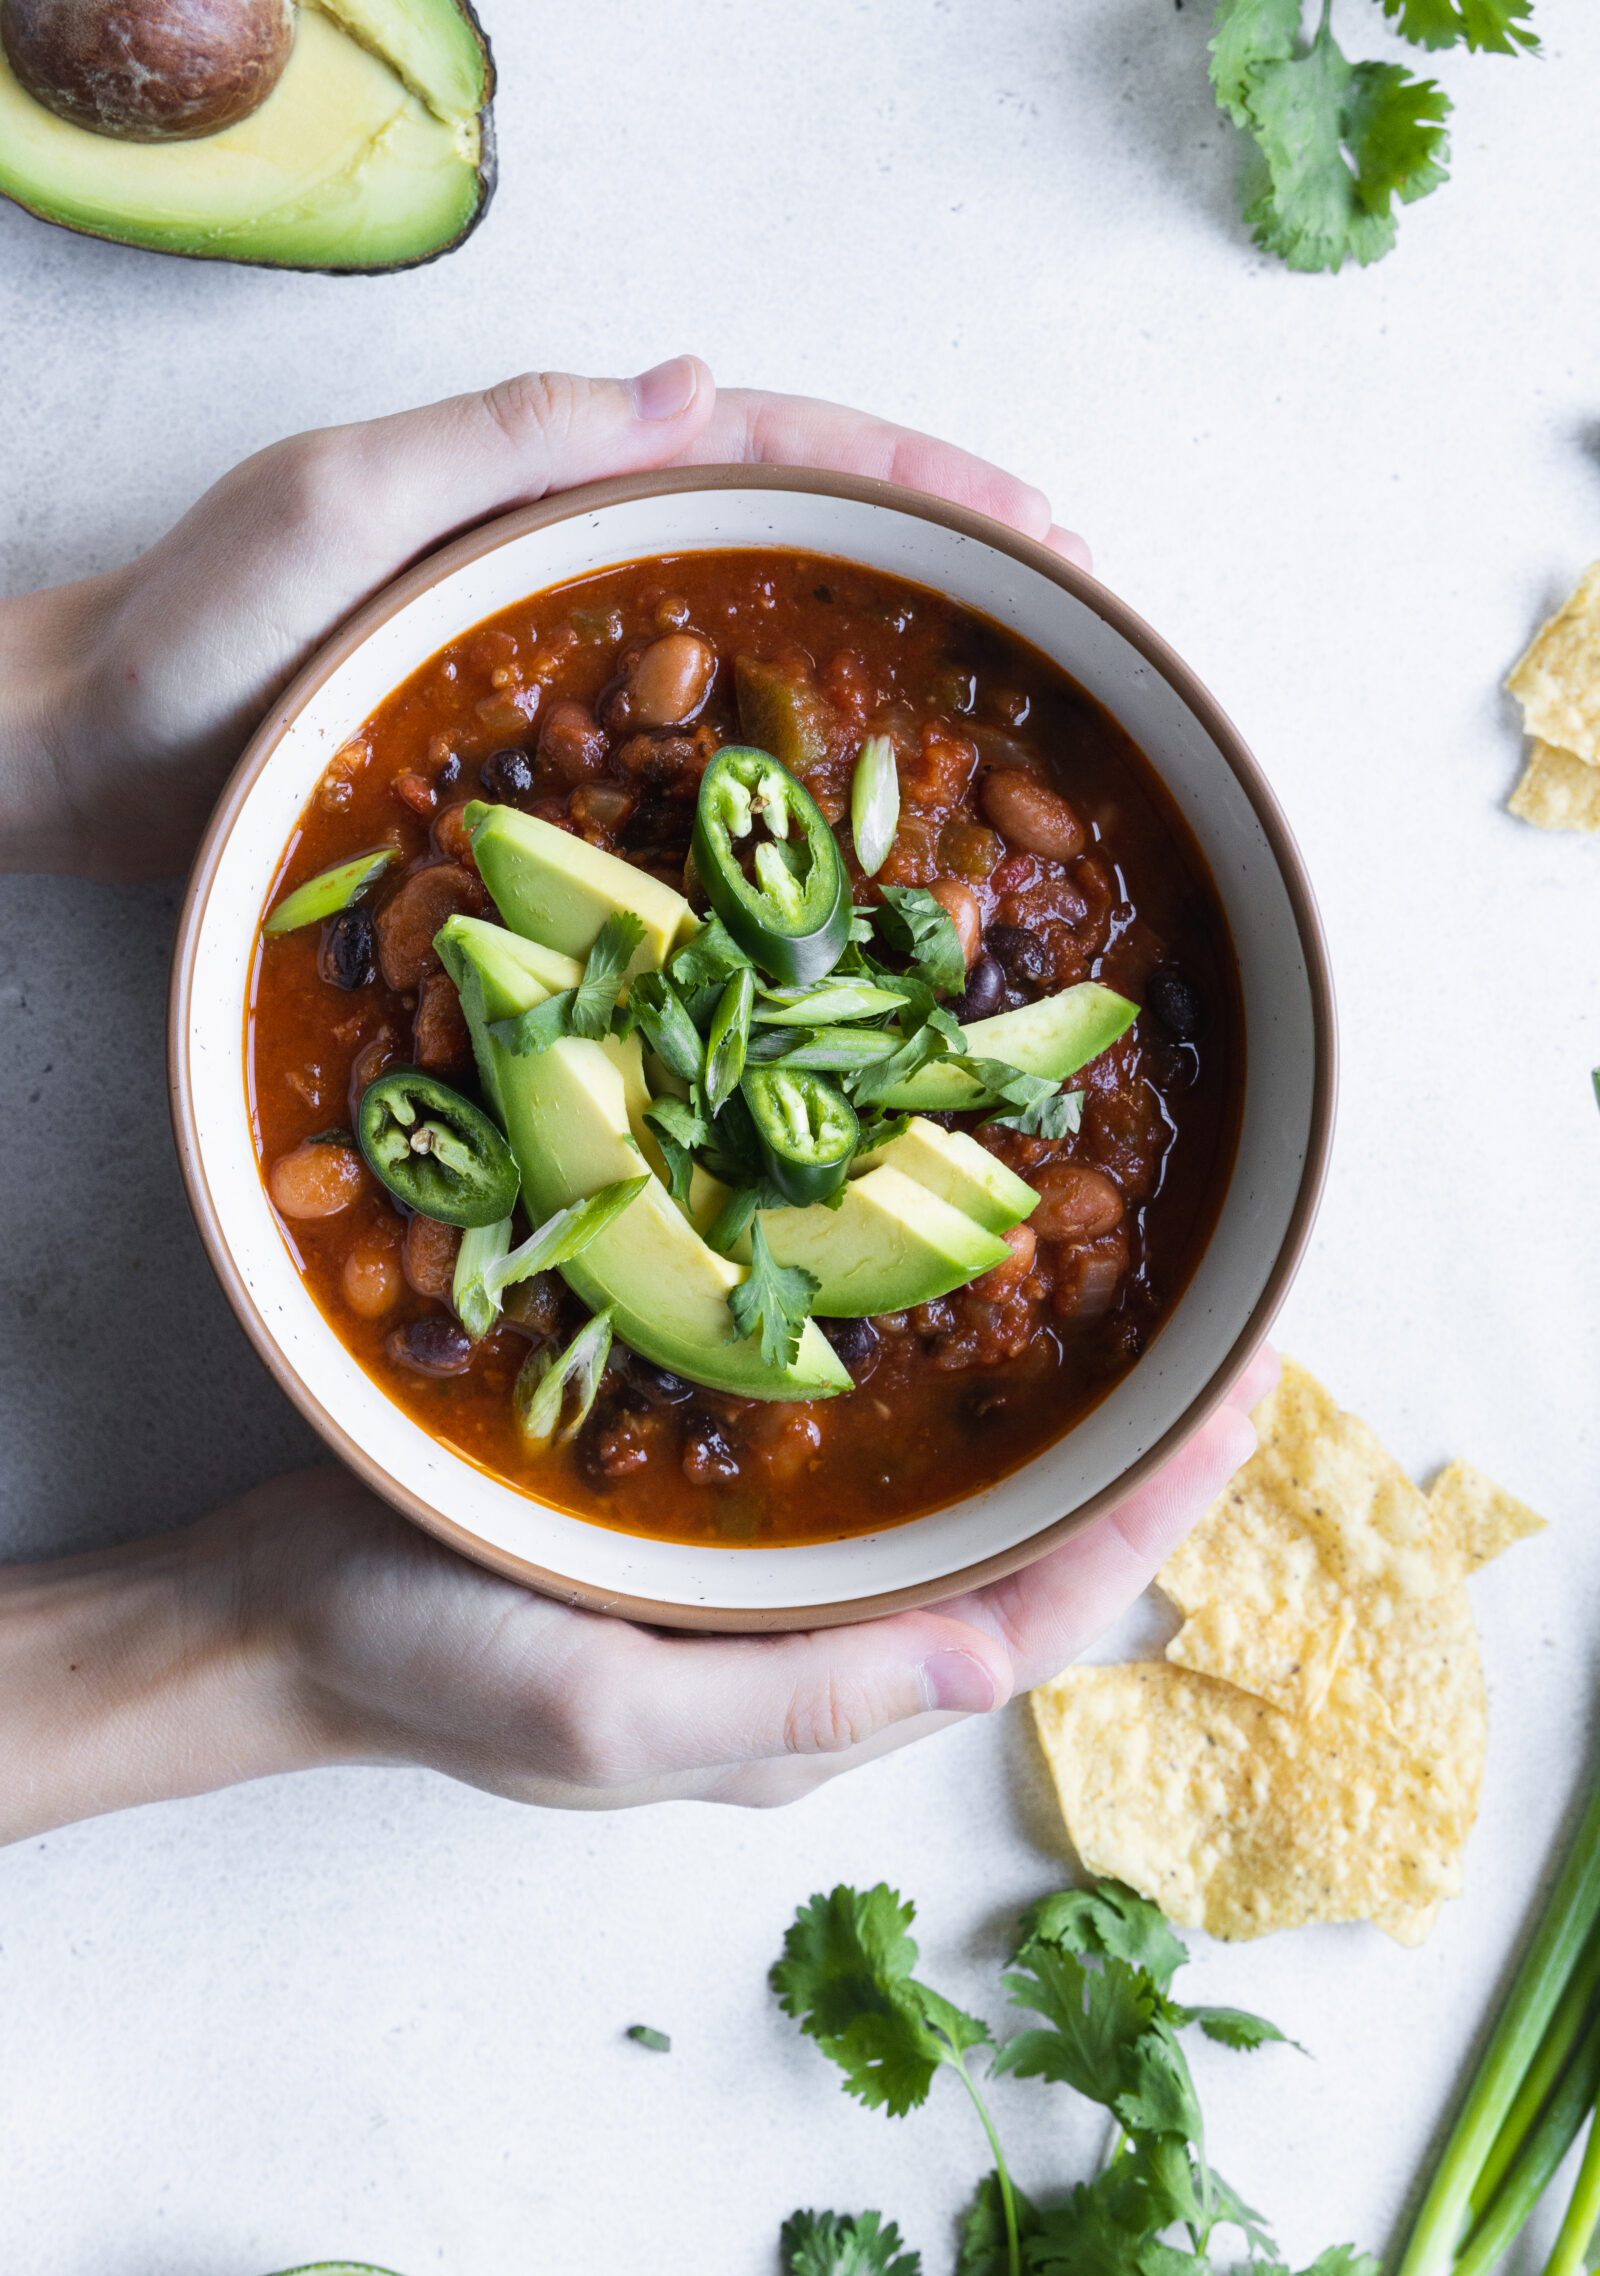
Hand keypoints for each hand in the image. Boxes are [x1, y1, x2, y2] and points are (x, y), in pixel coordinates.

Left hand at [0, 355, 1088, 879]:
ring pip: (760, 657)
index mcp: (553, 480)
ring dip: (885, 681)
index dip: (922, 481)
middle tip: (1079, 626)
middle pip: (799, 543)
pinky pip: (689, 776)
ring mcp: (563, 670)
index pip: (777, 450)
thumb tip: (703, 379)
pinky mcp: (538, 773)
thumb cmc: (193, 626)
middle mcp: (577, 564)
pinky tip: (844, 853)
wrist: (91, 762)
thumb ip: (507, 436)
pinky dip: (781, 801)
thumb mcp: (339, 499)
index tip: (1050, 533)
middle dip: (947, 569)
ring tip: (1010, 734)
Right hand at [0, 1350, 1272, 1841]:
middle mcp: (814, 1657)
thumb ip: (795, 1700)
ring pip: (957, 1516)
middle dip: (1136, 1471)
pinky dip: (944, 1406)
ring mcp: (765, 1593)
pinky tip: (962, 1321)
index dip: (1151, 1520)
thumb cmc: (422, 1662)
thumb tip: (997, 1666)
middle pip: (1023, 1567)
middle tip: (1232, 1346)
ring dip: (1057, 1432)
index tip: (1245, 1404)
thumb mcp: (599, 1708)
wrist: (281, 1616)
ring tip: (1142, 1329)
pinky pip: (867, 1472)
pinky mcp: (711, 1530)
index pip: (1033, 1623)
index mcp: (812, 1713)